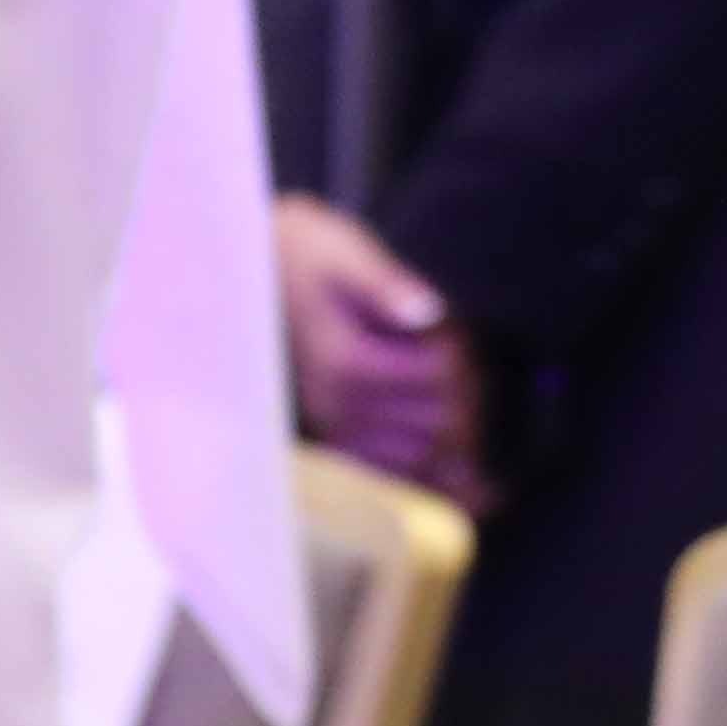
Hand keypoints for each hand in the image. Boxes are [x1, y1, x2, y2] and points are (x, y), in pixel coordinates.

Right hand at [273, 194, 487, 505]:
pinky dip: (430, 468)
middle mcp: (337, 405)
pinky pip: (392, 470)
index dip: (462, 355)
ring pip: (420, 455)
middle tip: (466, 361)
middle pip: (436, 420)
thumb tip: (428, 314)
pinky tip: (462, 469)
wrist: (260, 270)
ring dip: (454, 431)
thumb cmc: (310, 256)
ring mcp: (335, 426)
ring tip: (461, 394)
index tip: (456, 330)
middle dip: (466, 393)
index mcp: (346, 362)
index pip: (437, 378)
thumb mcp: (348, 258)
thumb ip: (388, 287)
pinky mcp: (336, 435)